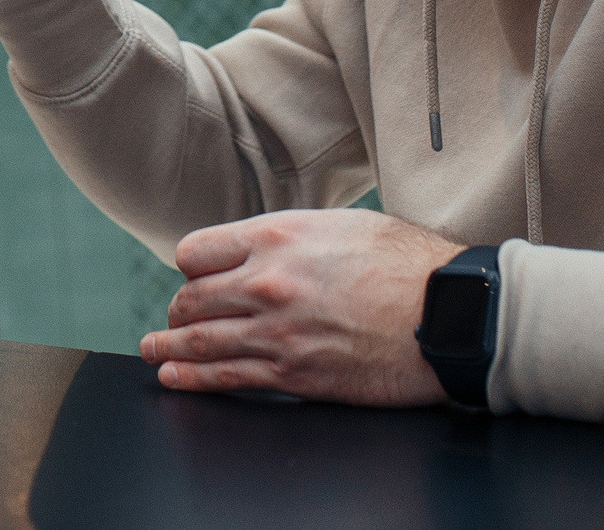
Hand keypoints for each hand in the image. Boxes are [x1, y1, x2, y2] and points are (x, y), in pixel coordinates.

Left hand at [140, 209, 465, 405]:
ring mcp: (276, 333)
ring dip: (169, 348)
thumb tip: (264, 247)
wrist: (449, 314)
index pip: (195, 251)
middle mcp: (266, 283)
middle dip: (180, 311)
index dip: (192, 267)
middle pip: (190, 299)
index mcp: (276, 237)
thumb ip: (292, 236)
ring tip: (154, 350)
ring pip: (200, 342)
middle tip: (176, 318)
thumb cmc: (408, 264)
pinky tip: (174, 377)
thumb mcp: (342, 224)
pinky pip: (227, 379)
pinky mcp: (293, 375)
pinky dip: (193, 379)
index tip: (196, 276)